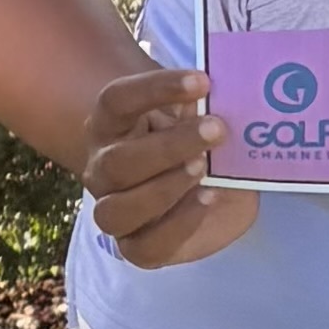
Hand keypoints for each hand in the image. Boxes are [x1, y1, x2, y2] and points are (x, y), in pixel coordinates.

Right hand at [79, 66, 257, 268]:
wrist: (198, 190)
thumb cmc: (191, 144)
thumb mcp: (195, 120)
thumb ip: (201, 109)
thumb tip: (227, 93)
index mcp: (109, 126)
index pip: (117, 101)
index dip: (156, 89)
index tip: (202, 80)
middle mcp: (101, 168)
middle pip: (117, 161)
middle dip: (169, 146)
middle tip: (216, 129)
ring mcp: (112, 210)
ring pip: (118, 209)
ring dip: (165, 189)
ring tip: (205, 168)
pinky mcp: (135, 247)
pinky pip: (146, 247)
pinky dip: (178, 224)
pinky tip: (208, 199)